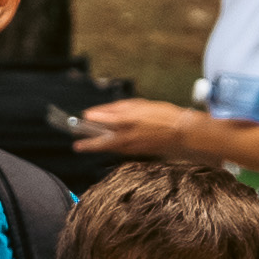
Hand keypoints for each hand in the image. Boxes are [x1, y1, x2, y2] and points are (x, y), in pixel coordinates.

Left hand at [71, 96, 193, 156]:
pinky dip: (112, 147)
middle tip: (76, 146)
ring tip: (85, 145)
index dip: (91, 119)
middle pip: (102, 142)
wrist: (181, 133)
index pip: (102, 121)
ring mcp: (131, 146)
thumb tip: (96, 113)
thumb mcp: (138, 105)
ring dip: (97, 147)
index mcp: (126, 120)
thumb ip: (115, 109)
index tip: (83, 116)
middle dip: (88, 144)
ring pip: (110, 148)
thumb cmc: (161, 115)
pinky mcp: (137, 153)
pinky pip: (120, 150)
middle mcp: (126, 136)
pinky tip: (109, 144)